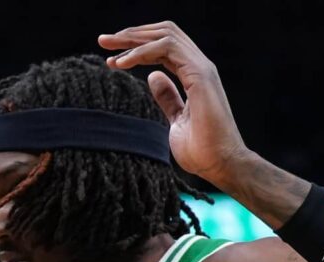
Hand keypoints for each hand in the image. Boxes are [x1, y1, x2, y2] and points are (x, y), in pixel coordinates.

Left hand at [98, 21, 249, 185]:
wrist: (220, 165)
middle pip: (163, 34)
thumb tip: (153, 78)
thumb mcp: (175, 121)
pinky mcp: (199, 75)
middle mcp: (199, 66)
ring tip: (108, 46)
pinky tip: (122, 63)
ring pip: (165, 35)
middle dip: (132, 34)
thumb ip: (168, 98)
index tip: (111, 59)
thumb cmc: (201, 150)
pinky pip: (167, 48)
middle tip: (103, 41)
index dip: (137, 47)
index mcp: (193, 75)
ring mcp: (201, 68)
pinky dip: (142, 52)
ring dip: (134, 38)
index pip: (164, 48)